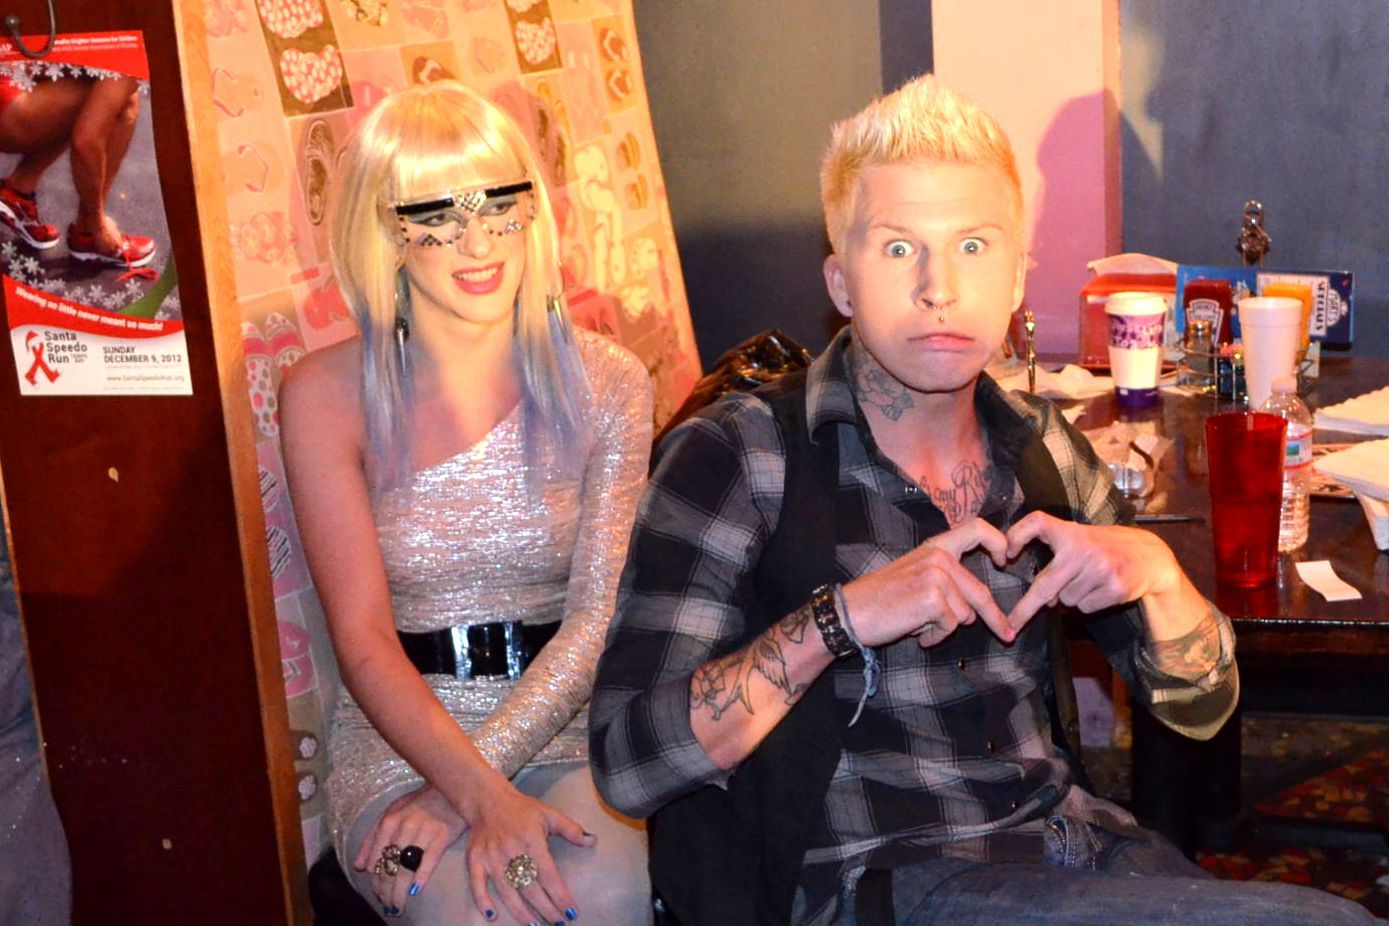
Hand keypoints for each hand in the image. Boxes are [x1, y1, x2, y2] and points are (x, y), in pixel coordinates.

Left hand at [354, 784, 465, 917]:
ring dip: (399, 891)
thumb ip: (373, 837)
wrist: (452, 787)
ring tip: (398, 905)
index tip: (378, 894)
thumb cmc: (420, 802)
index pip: (376, 859)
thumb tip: (359, 865)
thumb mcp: (392, 812)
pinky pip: (429, 860)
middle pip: (390, 867)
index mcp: (389, 820)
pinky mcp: (443, 834)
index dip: (375, 881)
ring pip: (406, 868)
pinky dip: (421, 877)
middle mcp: (404, 826)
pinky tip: (415, 889)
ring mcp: (423, 830)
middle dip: (386, 891)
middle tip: (388, 906)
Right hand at [460, 780, 596, 924]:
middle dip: (546, 909)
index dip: (561, 896)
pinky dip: (482, 901)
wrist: (488, 800)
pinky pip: (477, 884)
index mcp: (532, 841)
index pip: (549, 876)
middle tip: (559, 923)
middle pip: (530, 889)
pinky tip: (492, 915)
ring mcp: (491, 858)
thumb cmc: (522, 809)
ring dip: (521, 912)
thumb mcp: (550, 814)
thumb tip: (592, 841)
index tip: (571, 911)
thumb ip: (571, 829)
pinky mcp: (475, 860)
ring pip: (507, 892)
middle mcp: (511, 851)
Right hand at [841, 517, 1012, 648]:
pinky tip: (915, 631)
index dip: (998, 542)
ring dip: (945, 627)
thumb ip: (945, 576)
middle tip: (1008, 634)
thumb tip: (976, 603)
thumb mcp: (914, 574)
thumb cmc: (880, 598)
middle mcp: (939, 557)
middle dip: (996, 617)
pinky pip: (951, 627)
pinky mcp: (933, 599)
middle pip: (980, 591)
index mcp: (935, 547)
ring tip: (917, 622)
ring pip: (966, 615)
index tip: (1005, 560)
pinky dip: (935, 636)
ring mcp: (936, 577)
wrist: (850, 612)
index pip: (977, 529)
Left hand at [1004, 512, 1182, 632]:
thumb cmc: (1106, 548)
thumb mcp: (1082, 539)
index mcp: (1071, 532)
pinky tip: (1101, 590)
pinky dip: (1088, 604)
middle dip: (1025, 609)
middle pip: (1044, 585)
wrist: (1151, 557)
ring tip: (1090, 581)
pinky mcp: (1115, 588)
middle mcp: (1083, 549)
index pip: (1037, 522)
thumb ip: (1058, 558)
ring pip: (1066, 601)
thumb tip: (1045, 600)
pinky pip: (1084, 608)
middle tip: (1010, 624)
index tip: (1006, 554)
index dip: (1017, 534)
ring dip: (1071, 597)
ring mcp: (1100, 569)